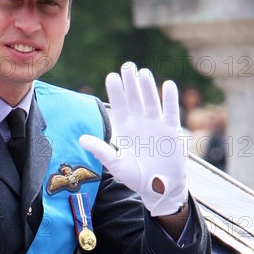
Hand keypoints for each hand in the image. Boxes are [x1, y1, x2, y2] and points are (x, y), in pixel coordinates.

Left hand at [80, 62, 187, 215]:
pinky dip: (170, 99)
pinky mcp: (171, 131)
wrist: (160, 188)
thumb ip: (101, 150)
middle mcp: (140, 124)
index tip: (111, 76)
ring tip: (143, 72)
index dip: (116, 92)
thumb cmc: (137, 178)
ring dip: (148, 87)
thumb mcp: (117, 165)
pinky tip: (167, 85)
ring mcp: (156, 125)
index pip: (120, 106)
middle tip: (127, 66)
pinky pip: (170, 111)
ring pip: (151, 101)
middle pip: (135, 99)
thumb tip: (81, 139)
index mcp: (126, 130)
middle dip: (131, 83)